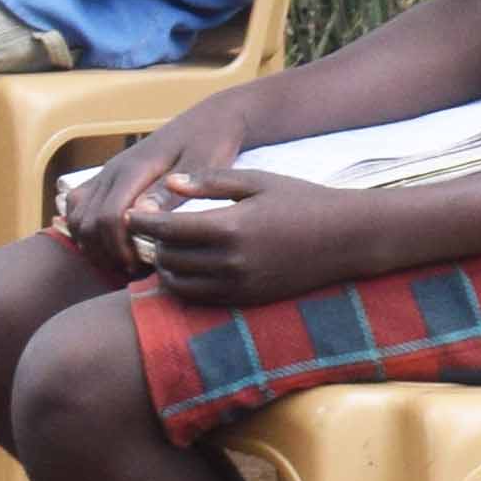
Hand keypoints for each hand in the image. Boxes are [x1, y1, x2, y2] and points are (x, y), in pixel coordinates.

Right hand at [56, 102, 251, 259]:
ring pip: (76, 213)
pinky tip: (110, 243)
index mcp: (135, 168)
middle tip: (128, 269)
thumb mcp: (203, 166)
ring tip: (119, 260)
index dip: (117, 247)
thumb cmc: (212, 144)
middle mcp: (114, 169)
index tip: (137, 265)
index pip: (109, 216)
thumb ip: (172, 192)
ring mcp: (108, 172)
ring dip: (90, 242)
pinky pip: (78, 204)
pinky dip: (84, 228)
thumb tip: (140, 215)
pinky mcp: (108, 176)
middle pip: (86, 220)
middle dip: (102, 250)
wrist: (209, 120)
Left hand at [111, 173, 372, 308]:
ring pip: (179, 283)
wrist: (348, 237)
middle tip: (148, 231)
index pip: (168, 229)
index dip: (144, 223)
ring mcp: (238, 285)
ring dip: (166, 267)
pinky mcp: (246, 299)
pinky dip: (185, 284)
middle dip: (153, 245)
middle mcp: (230, 262)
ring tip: (167, 249)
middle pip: (168, 258)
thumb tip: (169, 183)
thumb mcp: (258, 181)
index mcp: (230, 227)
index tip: (132, 214)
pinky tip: (189, 267)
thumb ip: (211, 182)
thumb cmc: (303, 200)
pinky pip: (200, 297)